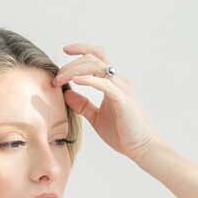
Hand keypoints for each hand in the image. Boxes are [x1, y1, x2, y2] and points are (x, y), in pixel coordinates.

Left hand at [51, 43, 161, 160]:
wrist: (141, 148)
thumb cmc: (122, 133)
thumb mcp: (96, 117)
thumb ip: (82, 105)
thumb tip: (66, 93)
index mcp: (113, 83)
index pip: (97, 57)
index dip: (82, 49)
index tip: (65, 49)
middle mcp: (118, 81)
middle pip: (94, 58)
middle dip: (71, 64)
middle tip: (56, 78)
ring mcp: (121, 89)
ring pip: (97, 66)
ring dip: (75, 70)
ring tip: (60, 80)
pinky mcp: (122, 100)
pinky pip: (104, 84)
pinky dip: (89, 80)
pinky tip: (76, 81)